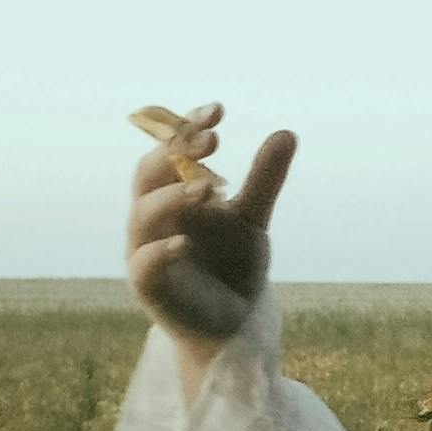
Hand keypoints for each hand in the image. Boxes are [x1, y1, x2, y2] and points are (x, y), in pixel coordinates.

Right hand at [124, 101, 297, 346]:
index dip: (187, 127)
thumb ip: (264, 179)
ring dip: (174, 196)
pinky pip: (144, 264)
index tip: (218, 111)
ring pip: (144, 214)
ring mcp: (145, 249)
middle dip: (177, 153)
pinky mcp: (147, 285)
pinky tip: (185, 243)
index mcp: (172, 191)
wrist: (235, 320)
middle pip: (148, 174)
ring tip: (209, 186)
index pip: (169, 149)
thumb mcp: (253, 218)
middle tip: (213, 141)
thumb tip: (287, 133)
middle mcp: (153, 215)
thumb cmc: (234, 262)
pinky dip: (161, 251)